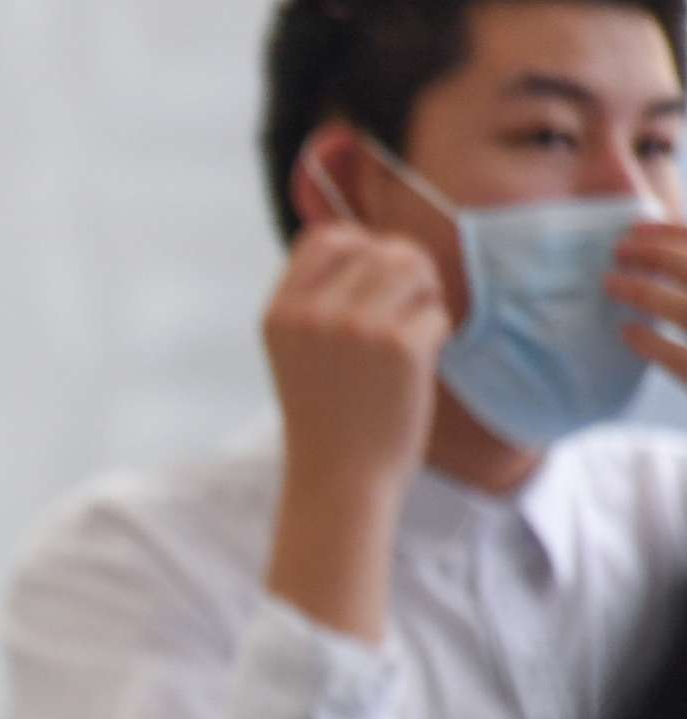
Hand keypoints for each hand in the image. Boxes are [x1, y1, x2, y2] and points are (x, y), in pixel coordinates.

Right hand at [259, 223, 447, 643]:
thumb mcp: (298, 350)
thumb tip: (368, 242)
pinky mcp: (399, 346)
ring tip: (414, 334)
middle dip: (404, 272)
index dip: (359, 249)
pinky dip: (438, 336)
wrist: (338, 480)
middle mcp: (312, 312)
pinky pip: (436, 313)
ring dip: (425, 297)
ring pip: (413, 268)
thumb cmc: (326, 415)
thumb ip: (317, 298)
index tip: (371, 286)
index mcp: (280, 311)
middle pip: (379, 248)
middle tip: (407, 311)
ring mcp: (355, 326)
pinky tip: (418, 368)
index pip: (327, 238)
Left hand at [609, 221, 686, 382]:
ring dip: (643, 291)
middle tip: (617, 251)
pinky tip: (628, 333)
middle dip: (655, 254)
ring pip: (686, 310)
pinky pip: (682, 360)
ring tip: (610, 284)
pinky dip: (652, 343)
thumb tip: (672, 250)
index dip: (673, 234)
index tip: (636, 230)